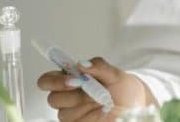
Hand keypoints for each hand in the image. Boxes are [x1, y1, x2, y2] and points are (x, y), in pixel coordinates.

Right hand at [38, 56, 154, 120]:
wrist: (133, 105)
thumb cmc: (121, 87)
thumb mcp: (114, 74)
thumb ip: (99, 66)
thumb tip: (81, 63)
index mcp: (69, 80)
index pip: (46, 80)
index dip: (54, 81)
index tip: (73, 79)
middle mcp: (65, 97)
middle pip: (53, 99)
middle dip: (75, 95)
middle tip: (94, 92)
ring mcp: (70, 113)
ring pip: (65, 113)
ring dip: (86, 106)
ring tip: (103, 101)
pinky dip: (91, 116)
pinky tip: (103, 111)